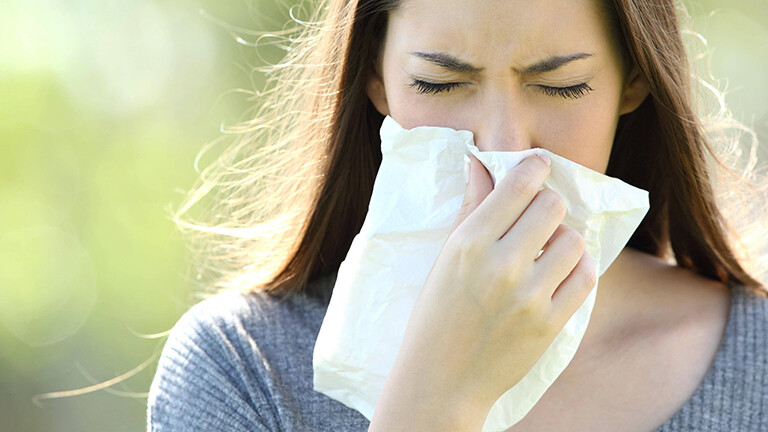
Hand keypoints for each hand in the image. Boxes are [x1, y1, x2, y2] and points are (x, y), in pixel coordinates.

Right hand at [369, 154, 595, 430]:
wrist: (442, 378)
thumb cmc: (436, 313)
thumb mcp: (446, 256)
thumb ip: (471, 207)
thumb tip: (480, 162)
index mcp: (469, 243)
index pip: (519, 184)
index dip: (534, 167)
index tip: (537, 167)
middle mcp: (501, 265)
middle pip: (552, 206)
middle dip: (546, 205)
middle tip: (535, 218)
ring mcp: (529, 297)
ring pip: (573, 239)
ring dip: (562, 238)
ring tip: (545, 251)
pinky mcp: (550, 323)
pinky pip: (585, 276)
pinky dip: (577, 266)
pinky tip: (559, 270)